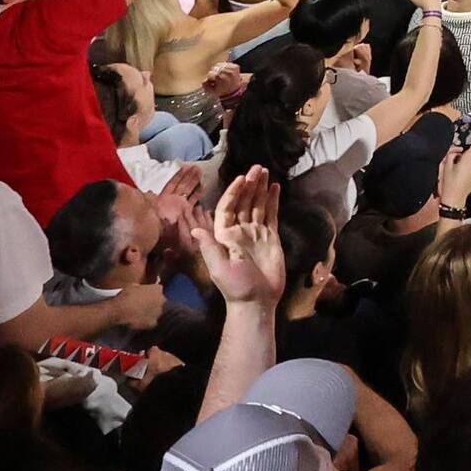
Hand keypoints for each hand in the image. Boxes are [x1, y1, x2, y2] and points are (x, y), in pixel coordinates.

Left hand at [201, 168, 284, 306]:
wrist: (256, 302)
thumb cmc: (236, 287)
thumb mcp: (219, 268)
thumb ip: (209, 247)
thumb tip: (195, 229)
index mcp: (224, 235)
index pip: (228, 207)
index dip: (234, 192)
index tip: (241, 179)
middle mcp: (239, 231)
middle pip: (243, 202)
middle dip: (249, 185)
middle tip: (258, 168)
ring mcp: (255, 233)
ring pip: (257, 205)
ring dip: (260, 189)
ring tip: (266, 172)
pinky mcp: (270, 238)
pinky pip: (271, 215)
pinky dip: (273, 201)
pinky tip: (275, 188)